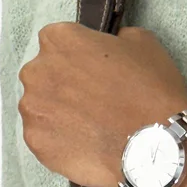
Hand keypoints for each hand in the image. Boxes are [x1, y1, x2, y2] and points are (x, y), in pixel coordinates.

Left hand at [17, 23, 186, 186]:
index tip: (92, 74)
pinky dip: (58, 143)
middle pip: (44, 76)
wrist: (153, 147)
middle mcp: (37, 70)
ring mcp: (32, 109)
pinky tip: (83, 146)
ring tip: (88, 129)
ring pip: (40, 109)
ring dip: (58, 116)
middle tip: (92, 104)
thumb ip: (114, 39)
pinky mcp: (35, 142)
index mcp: (59, 39)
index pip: (58, 43)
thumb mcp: (141, 43)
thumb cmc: (150, 92)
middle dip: (63, 87)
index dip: (77, 60)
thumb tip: (110, 45)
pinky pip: (43, 139)